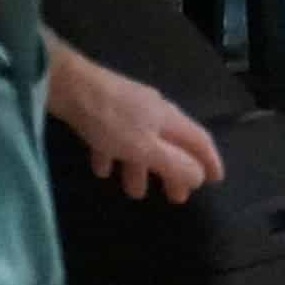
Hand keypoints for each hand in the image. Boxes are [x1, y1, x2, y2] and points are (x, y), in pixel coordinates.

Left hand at [54, 54, 223, 201]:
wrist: (69, 86)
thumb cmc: (111, 120)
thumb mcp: (145, 148)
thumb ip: (174, 163)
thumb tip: (200, 176)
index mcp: (170, 119)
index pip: (200, 141)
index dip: (210, 162)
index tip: (216, 181)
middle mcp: (154, 112)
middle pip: (172, 145)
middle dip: (174, 172)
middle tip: (176, 198)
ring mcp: (128, 110)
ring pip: (142, 144)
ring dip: (141, 169)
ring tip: (135, 192)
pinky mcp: (103, 110)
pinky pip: (114, 138)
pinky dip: (113, 155)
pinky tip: (103, 170)